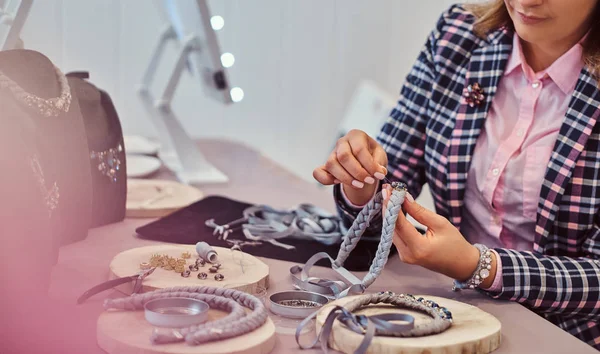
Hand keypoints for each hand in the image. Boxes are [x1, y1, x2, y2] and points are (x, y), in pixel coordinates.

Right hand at [313, 129, 387, 204]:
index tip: (379, 175)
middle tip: (369, 181)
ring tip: (359, 185)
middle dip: (357, 172)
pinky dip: (325, 180)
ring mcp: (332, 154)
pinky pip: (318, 172)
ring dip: (345, 178)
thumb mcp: (380, 155)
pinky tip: (338, 182)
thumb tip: (379, 172)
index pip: (359, 150)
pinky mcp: (325, 166)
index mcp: (356, 135)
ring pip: (331, 164)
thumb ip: (379, 162)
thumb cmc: (372, 155)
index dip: (369, 165)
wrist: (364, 160)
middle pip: (344, 156)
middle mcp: (342, 142)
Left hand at [381, 184, 496, 284]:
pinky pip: (396, 236)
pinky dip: (394, 222)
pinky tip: (394, 209)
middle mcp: (407, 254)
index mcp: (418, 248)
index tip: (389, 190)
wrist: (461, 265)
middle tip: (388, 190)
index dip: (392, 206)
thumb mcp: (440, 223)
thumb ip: (420, 212)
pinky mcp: (405, 255)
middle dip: (389, 207)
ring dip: (390, 213)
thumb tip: (404, 198)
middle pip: (392, 227)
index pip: (399, 224)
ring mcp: (405, 257)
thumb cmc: (455, 245)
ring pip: (391, 231)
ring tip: (390, 196)